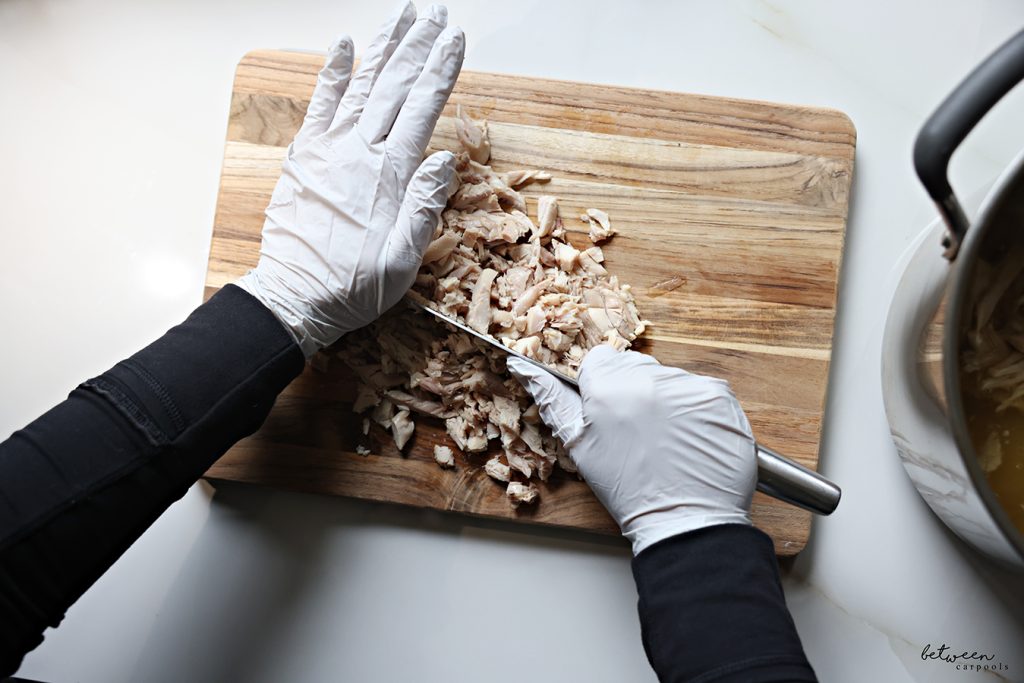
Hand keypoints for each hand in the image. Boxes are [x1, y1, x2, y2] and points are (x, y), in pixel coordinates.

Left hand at [237, 3, 464, 356]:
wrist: (295, 297)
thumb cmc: (353, 285)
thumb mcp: (404, 261)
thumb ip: (424, 207)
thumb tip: (444, 160)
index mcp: (390, 176)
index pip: (422, 108)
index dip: (441, 70)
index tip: (455, 39)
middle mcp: (360, 152)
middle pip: (394, 85)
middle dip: (418, 45)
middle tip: (436, 12)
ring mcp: (329, 149)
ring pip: (362, 85)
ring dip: (384, 46)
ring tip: (403, 14)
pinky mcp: (305, 156)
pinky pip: (320, 105)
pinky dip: (332, 73)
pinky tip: (343, 44)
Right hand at [508, 347, 756, 554]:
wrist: (685, 521)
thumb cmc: (628, 489)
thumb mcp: (578, 445)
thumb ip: (551, 398)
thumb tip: (521, 365)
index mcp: (608, 387)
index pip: (601, 359)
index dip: (602, 386)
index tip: (609, 412)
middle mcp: (650, 379)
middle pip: (636, 366)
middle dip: (633, 391)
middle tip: (638, 432)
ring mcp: (689, 386)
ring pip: (669, 378)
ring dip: (666, 400)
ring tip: (666, 440)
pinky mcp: (719, 398)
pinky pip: (702, 390)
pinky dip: (696, 410)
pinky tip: (689, 438)